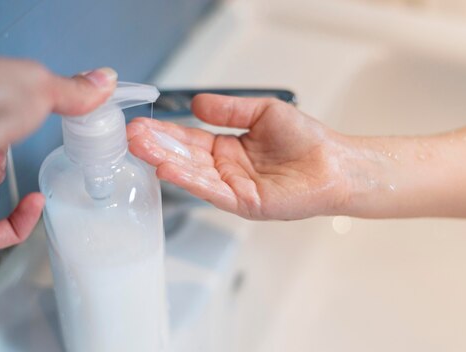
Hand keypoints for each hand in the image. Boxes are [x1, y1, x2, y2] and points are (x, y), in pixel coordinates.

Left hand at [0, 56, 115, 260]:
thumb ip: (72, 88)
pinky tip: (35, 205)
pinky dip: (16, 226)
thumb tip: (105, 81)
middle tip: (29, 134)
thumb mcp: (40, 83)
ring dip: (3, 178)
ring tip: (31, 164)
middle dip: (1, 138)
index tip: (39, 103)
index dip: (7, 97)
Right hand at [127, 94, 351, 219]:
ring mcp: (232, 189)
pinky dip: (189, 180)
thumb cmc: (305, 139)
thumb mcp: (262, 113)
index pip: (189, 140)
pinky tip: (168, 168)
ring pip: (193, 174)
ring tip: (140, 148)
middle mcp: (225, 171)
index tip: (141, 125)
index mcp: (227, 149)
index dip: (166, 133)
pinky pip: (212, 191)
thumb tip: (196, 104)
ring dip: (165, 161)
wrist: (334, 162)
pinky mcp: (244, 203)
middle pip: (185, 157)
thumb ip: (229, 110)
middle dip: (157, 147)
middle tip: (130, 136)